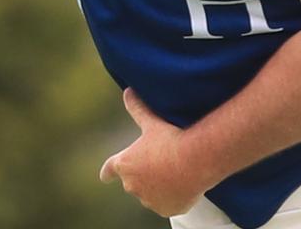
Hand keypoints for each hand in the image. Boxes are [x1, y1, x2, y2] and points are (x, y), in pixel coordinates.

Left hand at [99, 88, 212, 217]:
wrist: (196, 161)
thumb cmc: (172, 139)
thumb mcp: (152, 122)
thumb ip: (137, 108)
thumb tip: (127, 91)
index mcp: (125, 164)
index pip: (110, 169)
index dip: (108, 172)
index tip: (104, 176)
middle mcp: (133, 185)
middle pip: (134, 182)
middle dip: (144, 175)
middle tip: (161, 163)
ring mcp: (149, 200)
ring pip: (151, 194)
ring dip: (158, 186)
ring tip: (175, 171)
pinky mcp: (166, 209)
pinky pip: (168, 204)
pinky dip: (173, 197)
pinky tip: (183, 184)